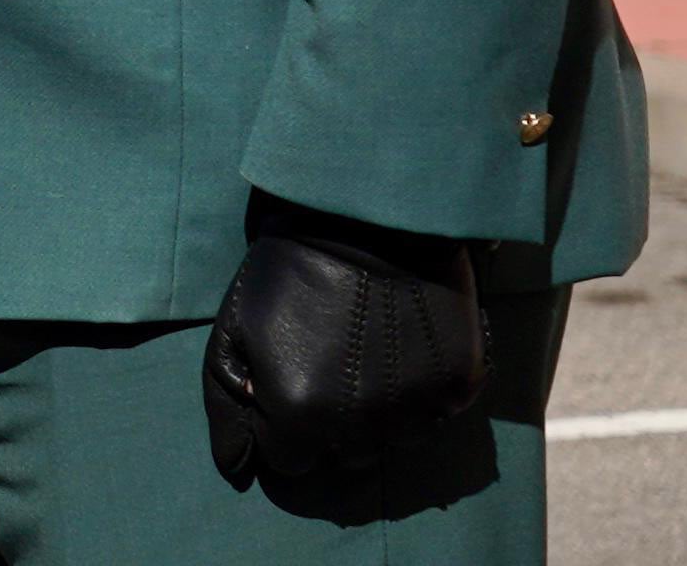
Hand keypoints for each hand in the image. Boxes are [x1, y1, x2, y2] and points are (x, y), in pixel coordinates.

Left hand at [202, 199, 486, 488]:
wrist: (366, 219)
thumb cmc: (287, 270)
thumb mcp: (234, 331)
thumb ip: (227, 405)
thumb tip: (236, 466)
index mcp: (302, 417)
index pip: (287, 460)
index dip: (280, 424)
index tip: (283, 386)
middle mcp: (363, 428)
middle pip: (340, 456)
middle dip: (326, 424)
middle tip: (324, 366)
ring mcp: (418, 411)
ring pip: (388, 440)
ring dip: (372, 413)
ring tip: (361, 353)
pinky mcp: (459, 389)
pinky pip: (432, 414)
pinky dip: (415, 393)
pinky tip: (398, 349)